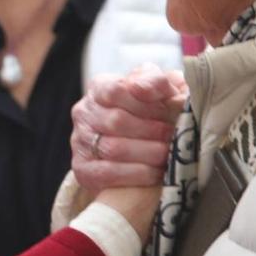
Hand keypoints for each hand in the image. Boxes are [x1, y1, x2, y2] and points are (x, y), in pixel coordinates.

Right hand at [71, 64, 187, 193]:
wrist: (140, 150)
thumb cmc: (154, 112)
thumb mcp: (158, 89)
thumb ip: (154, 81)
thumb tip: (142, 88)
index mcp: (100, 87)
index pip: (116, 89)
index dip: (145, 101)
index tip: (170, 108)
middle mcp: (84, 112)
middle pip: (116, 121)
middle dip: (152, 130)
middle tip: (175, 136)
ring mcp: (80, 141)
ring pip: (113, 148)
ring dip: (148, 153)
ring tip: (170, 155)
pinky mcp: (82, 169)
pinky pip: (108, 173)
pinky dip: (137, 174)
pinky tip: (157, 173)